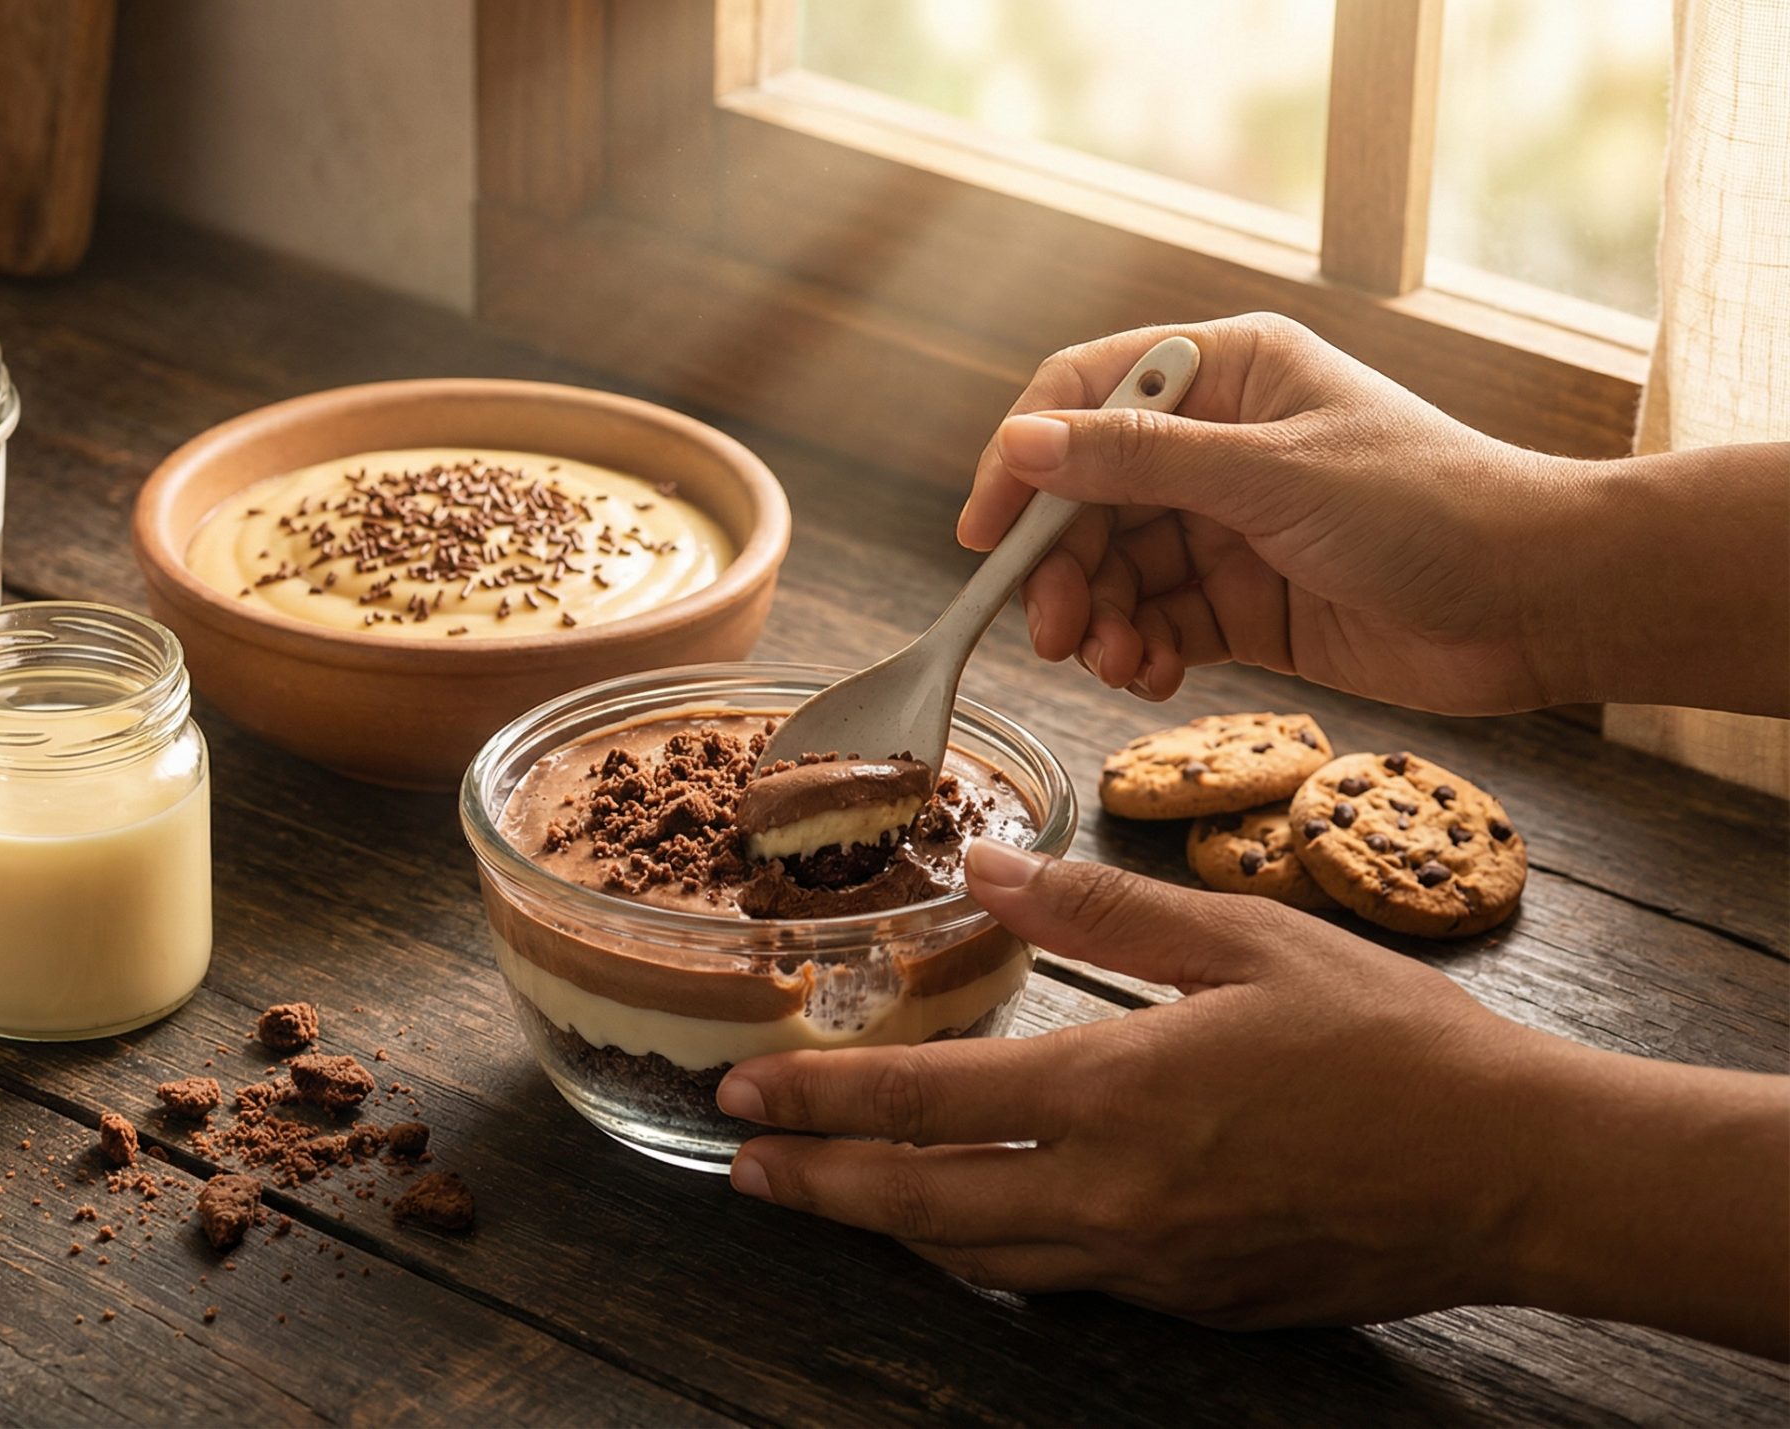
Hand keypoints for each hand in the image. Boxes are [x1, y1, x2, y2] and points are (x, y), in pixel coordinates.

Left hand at [718, 841, 1789, 1352]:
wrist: (1518, 1172)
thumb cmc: (1392, 1044)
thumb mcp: (1246, 939)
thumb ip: (1102, 908)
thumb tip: (988, 865)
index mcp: (1119, 1096)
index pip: (927, 1103)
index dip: (821, 1097)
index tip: (744, 1087)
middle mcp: (1116, 1198)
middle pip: (922, 1205)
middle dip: (818, 1184)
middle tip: (741, 1164)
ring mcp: (1153, 1265)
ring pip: (979, 1259)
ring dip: (888, 1226)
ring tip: (826, 1192)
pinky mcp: (1193, 1301)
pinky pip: (1058, 1282)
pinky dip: (990, 1252)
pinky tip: (969, 1221)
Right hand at [957, 313, 1581, 714]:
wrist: (1540, 603)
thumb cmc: (1430, 505)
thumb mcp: (1270, 476)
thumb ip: (1138, 462)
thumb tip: (1021, 443)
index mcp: (1228, 375)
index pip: (1084, 396)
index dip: (1023, 459)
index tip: (985, 533)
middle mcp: (1219, 444)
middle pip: (1086, 497)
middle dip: (1060, 567)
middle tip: (1054, 632)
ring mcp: (1230, 525)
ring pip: (1114, 569)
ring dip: (1099, 621)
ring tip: (1115, 665)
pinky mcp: (1246, 603)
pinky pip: (1158, 623)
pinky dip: (1141, 654)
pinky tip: (1151, 677)